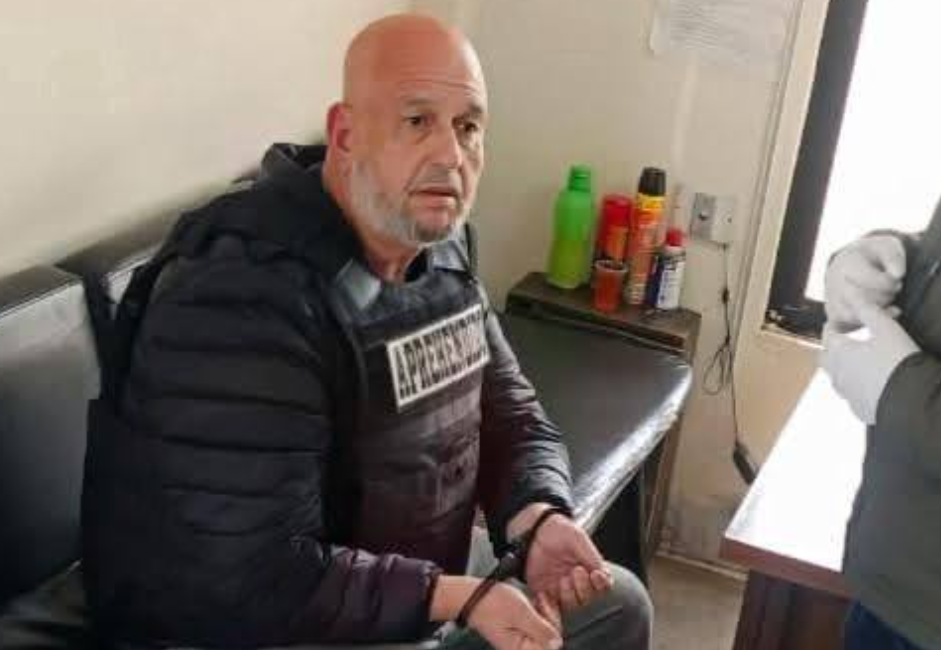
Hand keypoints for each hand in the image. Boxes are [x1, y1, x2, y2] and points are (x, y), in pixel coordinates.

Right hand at [468, 582, 562, 649]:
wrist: (473, 595)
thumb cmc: (492, 604)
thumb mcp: (521, 614)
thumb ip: (540, 630)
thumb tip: (557, 644)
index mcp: (520, 649)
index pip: (550, 646)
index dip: (553, 626)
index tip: (545, 608)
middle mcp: (520, 649)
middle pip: (549, 639)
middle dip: (549, 617)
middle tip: (540, 600)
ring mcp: (520, 641)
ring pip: (545, 631)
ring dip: (545, 613)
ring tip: (536, 599)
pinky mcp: (520, 632)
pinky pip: (537, 626)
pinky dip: (539, 613)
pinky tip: (534, 602)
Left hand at [523, 513, 612, 611]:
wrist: (533, 530)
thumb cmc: (556, 531)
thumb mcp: (576, 538)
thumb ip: (591, 556)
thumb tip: (604, 574)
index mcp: (588, 568)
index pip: (602, 585)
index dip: (601, 584)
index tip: (597, 574)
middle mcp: (576, 581)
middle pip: (588, 598)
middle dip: (585, 588)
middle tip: (577, 571)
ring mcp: (560, 588)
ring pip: (572, 604)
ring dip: (570, 595)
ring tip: (564, 580)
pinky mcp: (545, 592)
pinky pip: (550, 607)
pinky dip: (549, 605)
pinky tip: (546, 593)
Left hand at [821, 302, 919, 423]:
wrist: (911, 400)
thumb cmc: (898, 361)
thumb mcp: (885, 328)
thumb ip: (866, 308)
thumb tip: (850, 290)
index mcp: (839, 352)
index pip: (827, 334)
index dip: (834, 325)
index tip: (841, 322)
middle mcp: (837, 374)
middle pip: (825, 358)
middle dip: (831, 348)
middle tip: (846, 342)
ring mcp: (846, 394)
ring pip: (836, 378)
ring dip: (842, 368)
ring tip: (858, 362)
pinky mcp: (859, 409)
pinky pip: (851, 396)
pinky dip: (855, 387)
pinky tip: (868, 384)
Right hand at [825, 234, 905, 331]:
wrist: (853, 263)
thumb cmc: (874, 256)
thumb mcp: (887, 248)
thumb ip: (893, 258)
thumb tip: (897, 274)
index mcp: (844, 264)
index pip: (870, 281)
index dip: (891, 282)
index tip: (896, 278)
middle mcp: (832, 284)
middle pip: (863, 300)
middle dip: (885, 297)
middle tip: (893, 290)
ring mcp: (830, 302)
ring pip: (855, 317)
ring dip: (877, 312)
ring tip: (884, 301)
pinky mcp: (833, 317)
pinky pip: (849, 327)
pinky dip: (867, 323)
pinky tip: (878, 315)